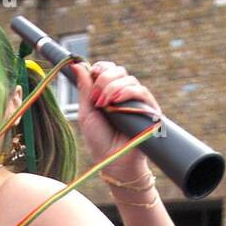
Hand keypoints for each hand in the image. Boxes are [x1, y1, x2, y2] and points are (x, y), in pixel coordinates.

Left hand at [73, 59, 161, 175]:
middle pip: (118, 70)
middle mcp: (124, 94)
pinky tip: (116, 102)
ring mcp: (137, 101)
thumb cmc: (99, 141)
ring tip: (104, 105)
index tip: (92, 75)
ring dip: (113, 87)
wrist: (113, 160)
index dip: (101, 68)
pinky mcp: (149, 109)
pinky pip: (141, 91)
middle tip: (96, 98)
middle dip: (104, 79)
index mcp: (109, 92)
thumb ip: (84, 89)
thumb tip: (76, 65)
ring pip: (129, 79)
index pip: (108, 69)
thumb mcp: (86, 113)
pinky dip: (127, 92)